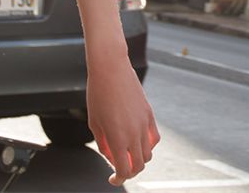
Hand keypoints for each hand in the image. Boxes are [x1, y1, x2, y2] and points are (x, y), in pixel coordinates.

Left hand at [86, 55, 158, 185]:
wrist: (110, 68)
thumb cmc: (98, 93)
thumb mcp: (94, 123)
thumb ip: (103, 143)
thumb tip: (111, 155)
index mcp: (117, 138)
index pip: (124, 170)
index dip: (118, 179)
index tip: (113, 179)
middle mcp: (133, 133)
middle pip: (139, 166)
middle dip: (129, 172)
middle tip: (120, 170)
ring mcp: (144, 124)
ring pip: (148, 154)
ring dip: (139, 159)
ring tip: (128, 154)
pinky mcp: (149, 114)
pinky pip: (154, 138)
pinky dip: (148, 145)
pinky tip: (138, 142)